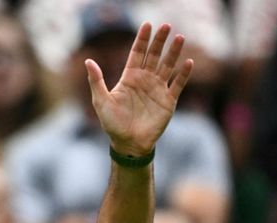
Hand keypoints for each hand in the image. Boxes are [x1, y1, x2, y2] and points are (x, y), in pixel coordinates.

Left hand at [85, 22, 193, 155]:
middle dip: (159, 41)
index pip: (137, 54)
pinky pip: (177, 85)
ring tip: (179, 38)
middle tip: (166, 25)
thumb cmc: (112, 124)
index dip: (142, 39)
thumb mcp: (101, 101)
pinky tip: (188, 62)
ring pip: (168, 66)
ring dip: (174, 52)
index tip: (147, 24)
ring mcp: (157, 89)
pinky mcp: (168, 101)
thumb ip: (96, 81)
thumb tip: (88, 61)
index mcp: (129, 78)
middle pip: (154, 56)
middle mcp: (145, 80)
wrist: (128, 144)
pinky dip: (183, 74)